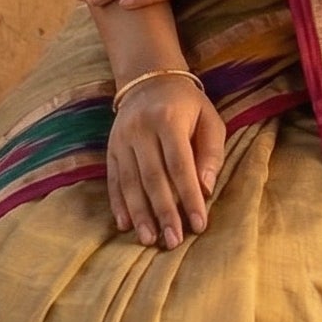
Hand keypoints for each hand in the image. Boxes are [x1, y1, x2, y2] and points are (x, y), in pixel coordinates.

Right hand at [108, 79, 226, 247]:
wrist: (149, 79)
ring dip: (140, 214)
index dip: (189, 197)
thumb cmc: (187, 106)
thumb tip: (206, 189)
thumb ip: (211, 153)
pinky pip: (113, 179)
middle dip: (164, 212)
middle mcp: (141, 129)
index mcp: (169, 120)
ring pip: (130, 182)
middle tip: (173, 241)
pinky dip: (118, 203)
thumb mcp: (209, 120)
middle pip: (153, 178)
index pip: (180, 166)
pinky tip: (125, 224)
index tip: (199, 224)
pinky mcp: (110, 148)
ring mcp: (121, 139)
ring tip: (149, 239)